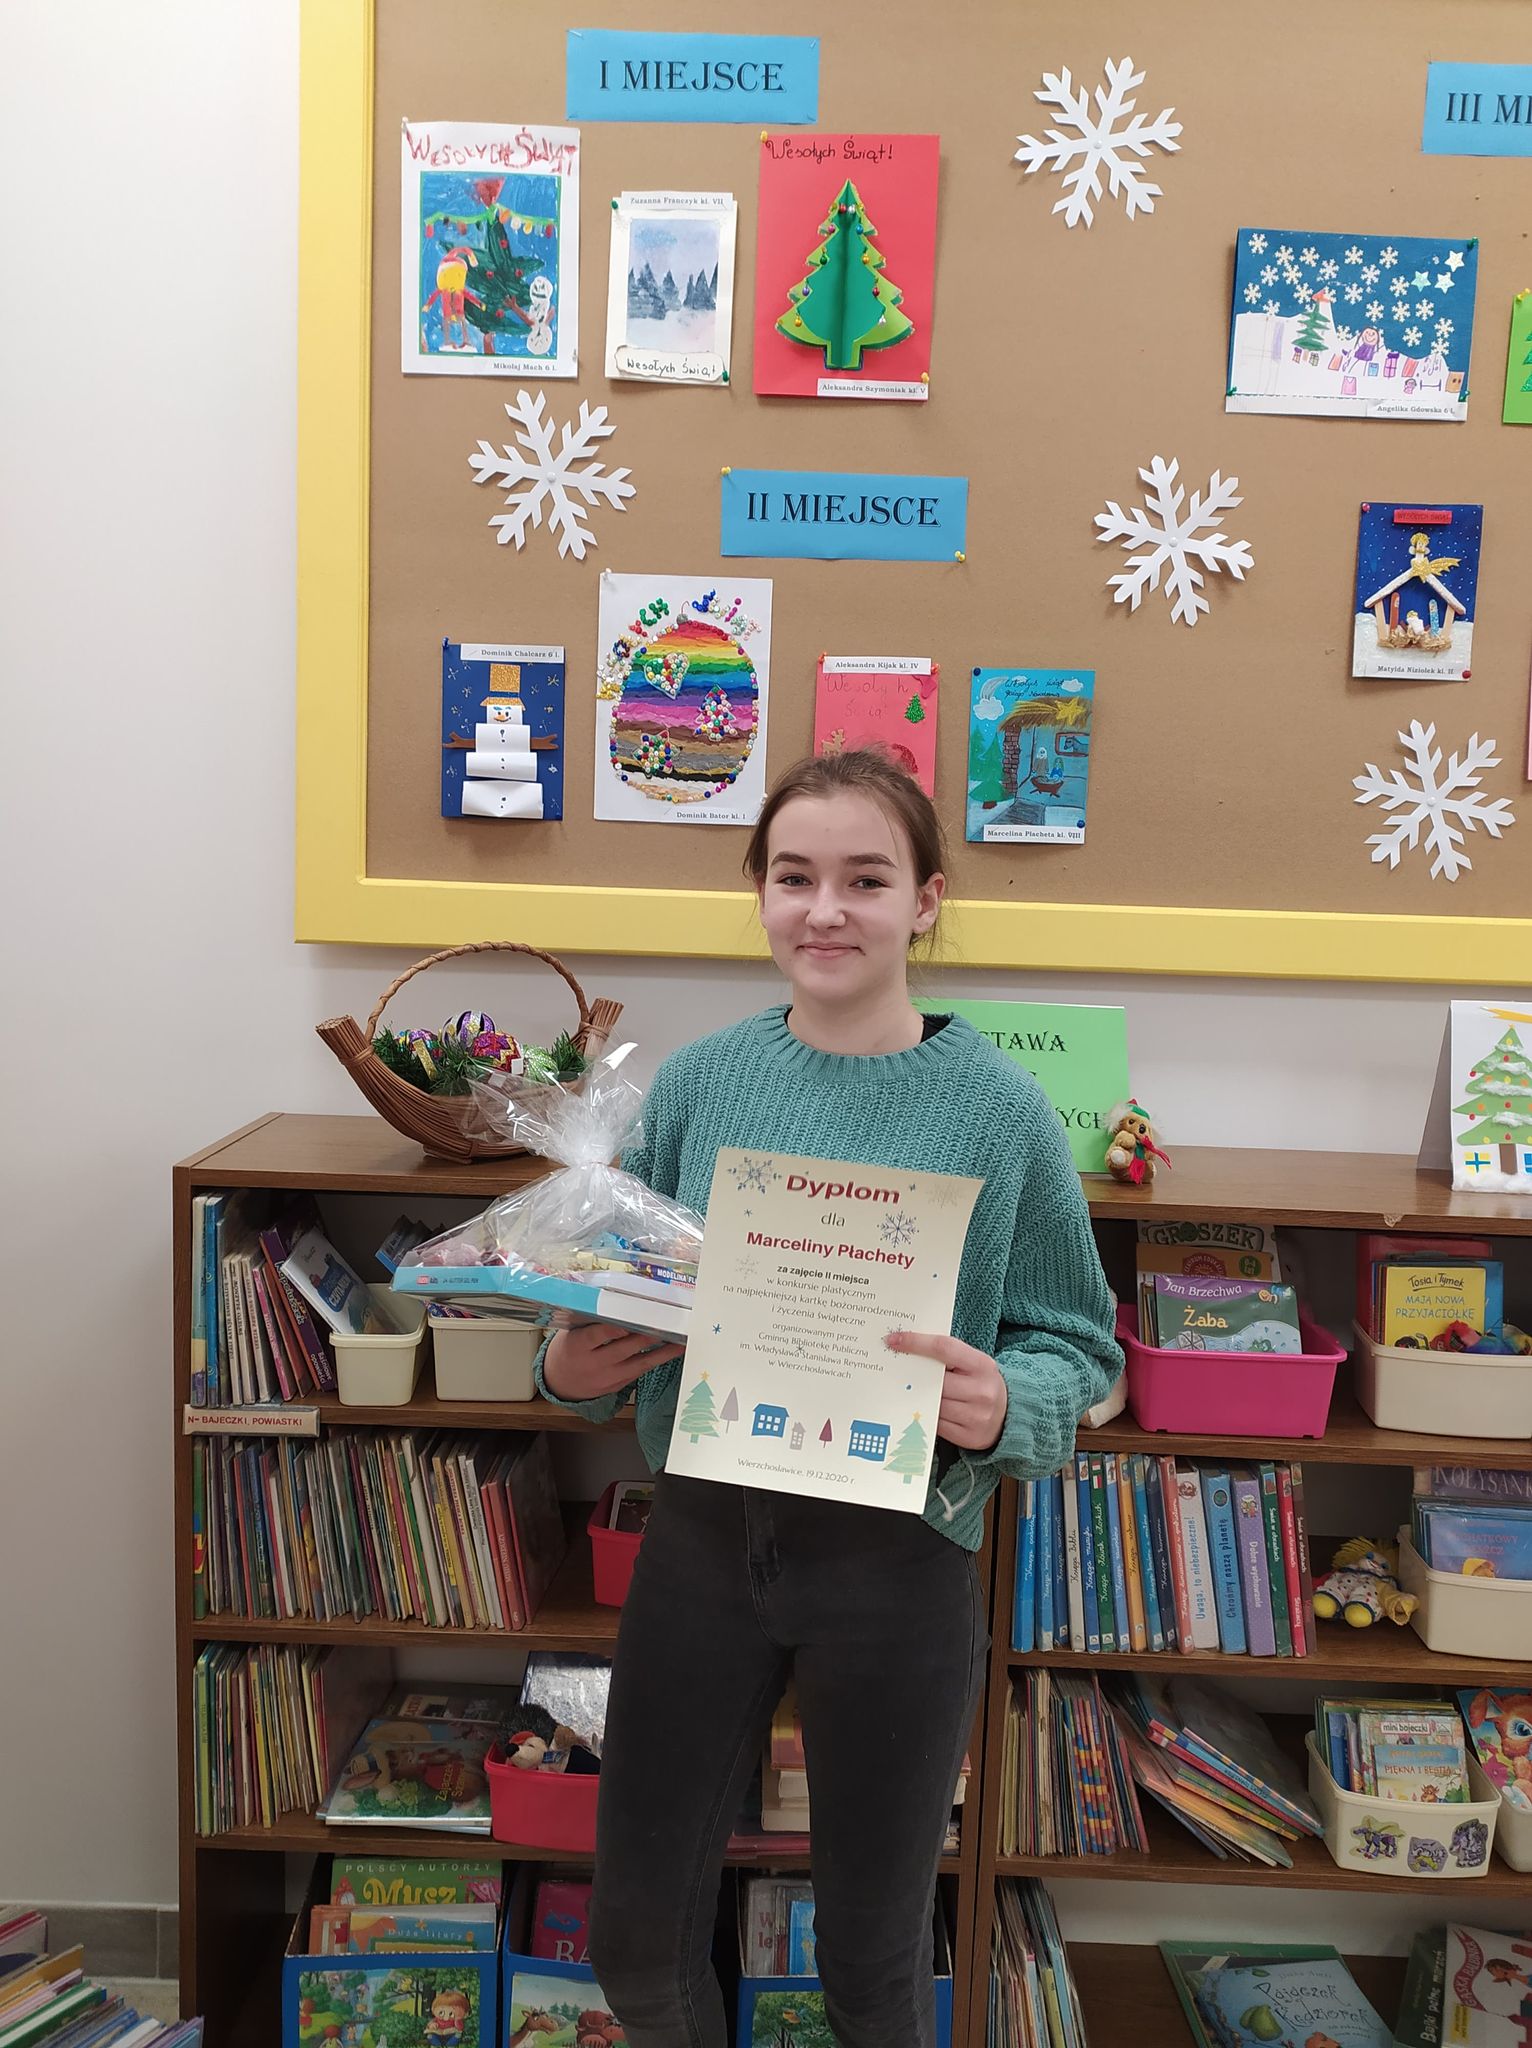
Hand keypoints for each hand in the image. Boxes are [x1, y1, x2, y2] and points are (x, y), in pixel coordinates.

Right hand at [542, 1310, 684, 1401]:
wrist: (561, 1382)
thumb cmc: (570, 1346)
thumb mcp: (571, 1331)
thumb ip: (591, 1319)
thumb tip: (618, 1296)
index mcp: (576, 1346)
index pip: (594, 1336)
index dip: (611, 1330)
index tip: (627, 1321)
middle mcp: (593, 1364)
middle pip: (622, 1349)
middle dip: (645, 1337)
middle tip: (665, 1324)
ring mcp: (607, 1377)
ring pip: (638, 1364)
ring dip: (661, 1352)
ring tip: (680, 1340)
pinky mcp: (619, 1385)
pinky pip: (641, 1371)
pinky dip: (658, 1360)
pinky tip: (673, 1350)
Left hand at [886, 1331, 1007, 1452]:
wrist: (1009, 1415)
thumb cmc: (982, 1383)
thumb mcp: (974, 1364)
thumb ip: (948, 1357)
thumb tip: (909, 1348)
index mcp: (983, 1365)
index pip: (944, 1348)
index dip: (917, 1342)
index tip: (894, 1340)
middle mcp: (982, 1391)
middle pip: (936, 1381)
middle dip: (916, 1376)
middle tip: (899, 1371)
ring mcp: (977, 1416)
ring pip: (935, 1404)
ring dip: (921, 1398)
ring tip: (914, 1392)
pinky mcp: (970, 1437)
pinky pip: (938, 1425)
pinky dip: (929, 1416)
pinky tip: (927, 1410)